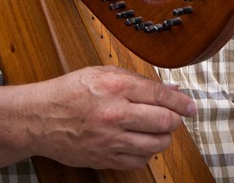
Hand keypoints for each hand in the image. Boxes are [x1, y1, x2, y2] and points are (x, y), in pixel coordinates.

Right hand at [27, 65, 196, 170]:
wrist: (41, 118)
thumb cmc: (71, 91)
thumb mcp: (103, 73)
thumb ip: (137, 80)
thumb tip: (169, 88)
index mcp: (115, 86)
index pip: (160, 95)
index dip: (181, 101)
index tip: (192, 106)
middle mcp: (115, 113)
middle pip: (163, 121)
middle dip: (175, 120)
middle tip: (175, 117)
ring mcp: (110, 139)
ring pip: (156, 144)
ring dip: (164, 137)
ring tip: (160, 129)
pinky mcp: (105, 158)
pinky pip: (139, 161)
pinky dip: (147, 152)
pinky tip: (142, 142)